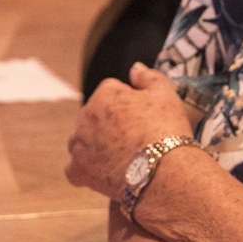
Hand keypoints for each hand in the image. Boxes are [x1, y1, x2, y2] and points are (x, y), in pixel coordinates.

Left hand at [66, 63, 189, 201]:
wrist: (165, 172)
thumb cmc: (167, 131)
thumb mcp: (166, 95)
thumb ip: (148, 77)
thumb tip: (135, 68)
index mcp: (105, 94)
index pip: (111, 94)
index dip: (129, 106)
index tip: (143, 119)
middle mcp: (86, 115)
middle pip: (95, 117)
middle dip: (110, 125)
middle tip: (135, 139)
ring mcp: (80, 144)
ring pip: (82, 141)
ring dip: (95, 146)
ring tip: (121, 157)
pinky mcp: (79, 170)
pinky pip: (75, 169)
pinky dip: (86, 171)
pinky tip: (104, 173)